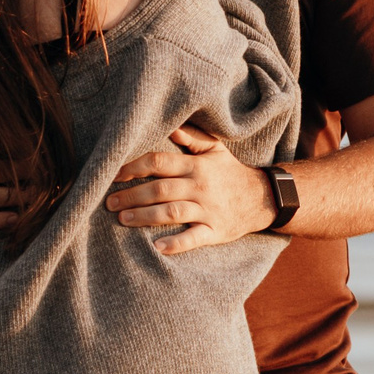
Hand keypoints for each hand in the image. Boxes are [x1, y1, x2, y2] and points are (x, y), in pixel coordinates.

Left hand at [105, 125, 278, 254]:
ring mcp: (207, 210)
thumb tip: (169, 126)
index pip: (160, 162)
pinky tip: (158, 248)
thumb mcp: (215, 149)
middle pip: (160, 189)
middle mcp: (200, 187)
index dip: (134, 167)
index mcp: (196, 166)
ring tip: (122, 220)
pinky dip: (176, 244)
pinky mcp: (215, 231)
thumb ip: (191, 137)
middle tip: (109, 202)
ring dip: (144, 216)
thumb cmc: (230, 172)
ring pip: (171, 212)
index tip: (114, 174)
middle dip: (132, 195)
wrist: (263, 198)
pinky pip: (194, 238)